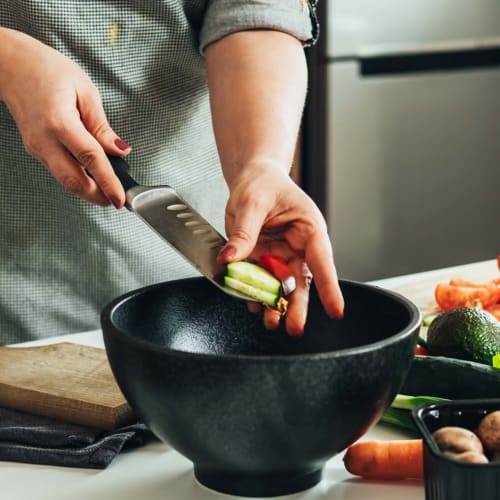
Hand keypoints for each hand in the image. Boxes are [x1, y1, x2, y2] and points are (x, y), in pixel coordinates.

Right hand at [0, 28, 128, 206]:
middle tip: (116, 200)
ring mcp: (37, 147)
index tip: (120, 197)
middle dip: (97, 196)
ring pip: (64, 180)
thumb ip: (102, 126)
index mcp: (59, 121)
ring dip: (87, 191)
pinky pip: (58, 171)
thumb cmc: (46, 70)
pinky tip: (91, 177)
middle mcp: (44, 139)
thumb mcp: (85, 91)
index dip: (108, 181)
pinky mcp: (35, 150)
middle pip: (73, 180)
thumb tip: (119, 150)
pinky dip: (77, 179)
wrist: (10, 66)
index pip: (90, 159)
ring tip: (107, 191)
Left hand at [217, 167, 343, 335]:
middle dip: (298, 306)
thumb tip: (231, 258)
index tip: (336, 310)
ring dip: (276, 305)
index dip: (329, 287)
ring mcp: (280, 256)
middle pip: (302, 281)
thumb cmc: (263, 183)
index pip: (322, 260)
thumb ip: (244, 232)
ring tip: (271, 321)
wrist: (252, 180)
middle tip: (295, 327)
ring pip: (282, 287)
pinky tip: (253, 304)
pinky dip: (256, 294)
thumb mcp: (253, 202)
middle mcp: (298, 247)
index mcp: (308, 229)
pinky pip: (261, 281)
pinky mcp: (263, 260)